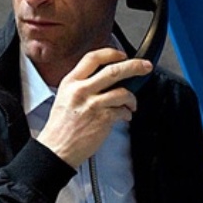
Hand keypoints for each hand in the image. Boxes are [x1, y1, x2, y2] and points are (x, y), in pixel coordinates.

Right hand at [36, 48, 152, 167]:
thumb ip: (82, 84)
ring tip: (131, 104)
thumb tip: (104, 78)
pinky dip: (127, 113)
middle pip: (113, 70)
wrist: (57, 149)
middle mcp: (81, 91)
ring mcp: (92, 105)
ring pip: (122, 92)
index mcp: (71, 82)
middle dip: (134, 66)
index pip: (93, 58)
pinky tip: (123, 116)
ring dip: (132, 98)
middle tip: (145, 66)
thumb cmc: (60, 127)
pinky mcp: (102, 119)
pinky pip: (122, 111)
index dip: (111, 53)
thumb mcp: (64, 97)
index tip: (122, 55)